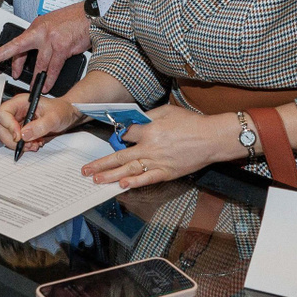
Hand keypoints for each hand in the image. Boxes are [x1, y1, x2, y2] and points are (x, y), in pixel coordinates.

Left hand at [0, 0, 91, 84]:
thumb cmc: (72, 20)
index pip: (15, 42)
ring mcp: (51, 40)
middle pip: (21, 51)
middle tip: (11, 76)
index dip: (1, 53)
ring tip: (35, 88)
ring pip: (39, 64)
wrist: (89, 14)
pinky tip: (48, 84)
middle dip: (15, 66)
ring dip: (37, 78)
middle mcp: (41, 32)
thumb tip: (33, 51)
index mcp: (36, 27)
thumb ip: (41, 37)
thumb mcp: (51, 24)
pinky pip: (54, 67)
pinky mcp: (62, 47)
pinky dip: (50, 78)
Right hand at [0, 91, 81, 152]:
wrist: (67, 115)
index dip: (8, 125)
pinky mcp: (20, 131)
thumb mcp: (54, 117)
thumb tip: (24, 134)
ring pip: (6, 136)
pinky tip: (34, 144)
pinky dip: (23, 146)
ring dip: (18, 145)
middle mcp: (16, 112)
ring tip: (33, 144)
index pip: (2, 113)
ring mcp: (17, 122)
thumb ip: (40, 126)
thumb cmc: (61, 110)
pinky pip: (15, 141)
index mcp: (20, 102)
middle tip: (26, 144)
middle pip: (0, 127)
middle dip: (11, 139)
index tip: (19, 136)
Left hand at [81, 106, 227, 187]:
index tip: (110, 140)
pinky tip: (122, 185)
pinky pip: (147, 179)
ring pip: (129, 170)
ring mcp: (158, 162)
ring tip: (97, 180)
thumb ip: (148, 117)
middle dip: (101, 164)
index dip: (116, 137)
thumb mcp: (167, 111)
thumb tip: (133, 123)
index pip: (125, 135)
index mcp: (149, 130)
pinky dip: (134, 182)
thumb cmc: (191, 122)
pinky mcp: (167, 173)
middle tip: (86, 170)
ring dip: (111, 175)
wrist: (211, 138)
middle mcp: (150, 147)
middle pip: (120, 156)